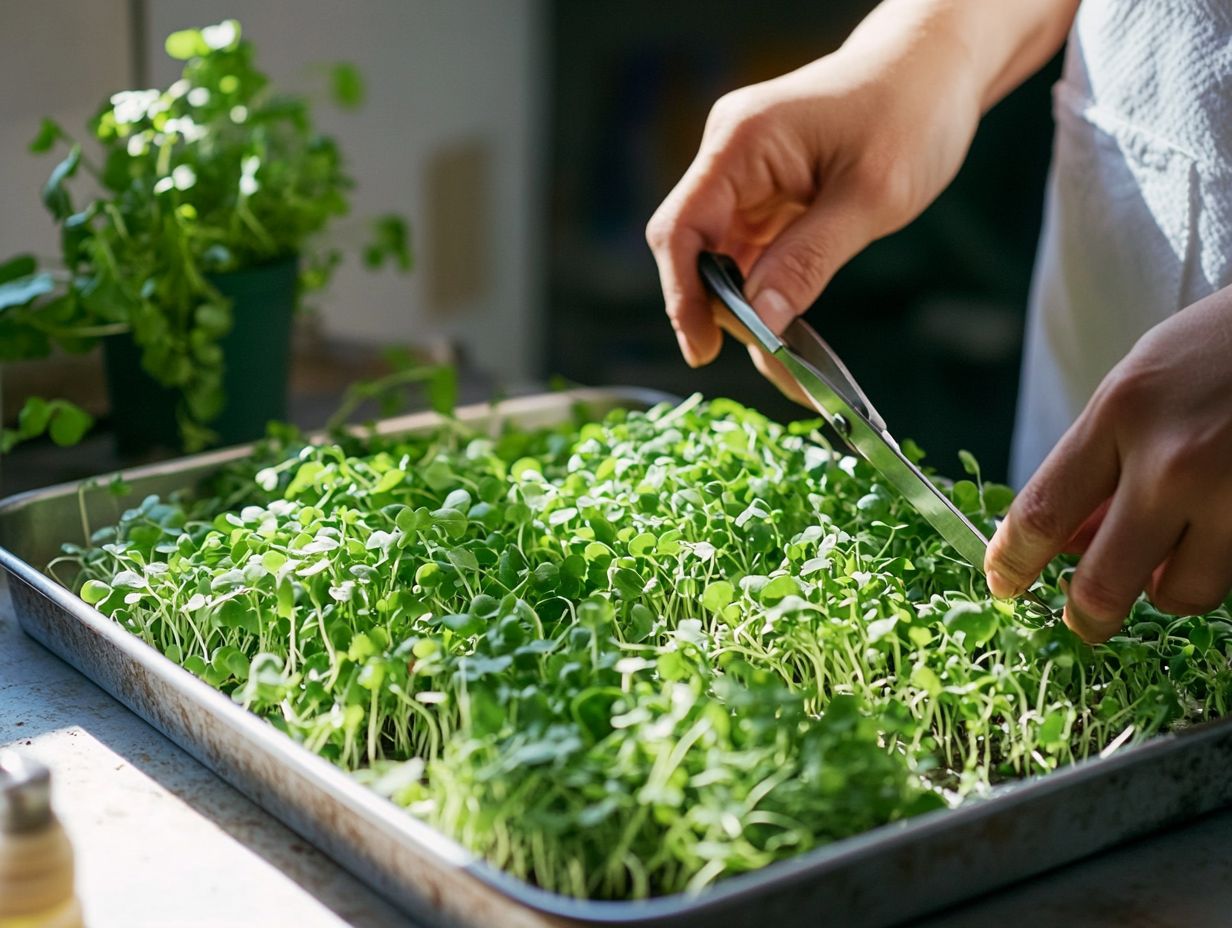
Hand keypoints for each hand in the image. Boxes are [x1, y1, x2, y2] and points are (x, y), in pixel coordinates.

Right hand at [645, 32, 982, 395]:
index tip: (704, 350)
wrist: (937, 68)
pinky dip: (763, 288)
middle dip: (718, 307)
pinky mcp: (765, 192)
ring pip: (719, 256)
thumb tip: (760, 322)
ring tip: (786, 353)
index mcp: (741, 142)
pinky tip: (786, 318)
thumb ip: (807, 261)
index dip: (682, 295)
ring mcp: (745, 175)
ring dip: (744, 304)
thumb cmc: (912, 111)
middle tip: (766, 357)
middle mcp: (730, 156)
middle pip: (692, 247)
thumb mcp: (871, 197)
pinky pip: (749, 251)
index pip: (681, 228)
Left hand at [986, 289, 1231, 641]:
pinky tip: (1210, 533)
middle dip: (1084, 617)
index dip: (1011, 564)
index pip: (1041, 514)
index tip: (1003, 584)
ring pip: (1182, 592)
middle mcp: (1174, 462)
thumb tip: (1064, 545)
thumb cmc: (1216, 349)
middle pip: (1104, 582)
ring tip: (1167, 556)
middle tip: (1081, 622)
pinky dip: (1212, 566)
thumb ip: (1095, 465)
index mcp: (1120, 415)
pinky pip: (1230, 573)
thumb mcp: (1134, 389)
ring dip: (1164, 589)